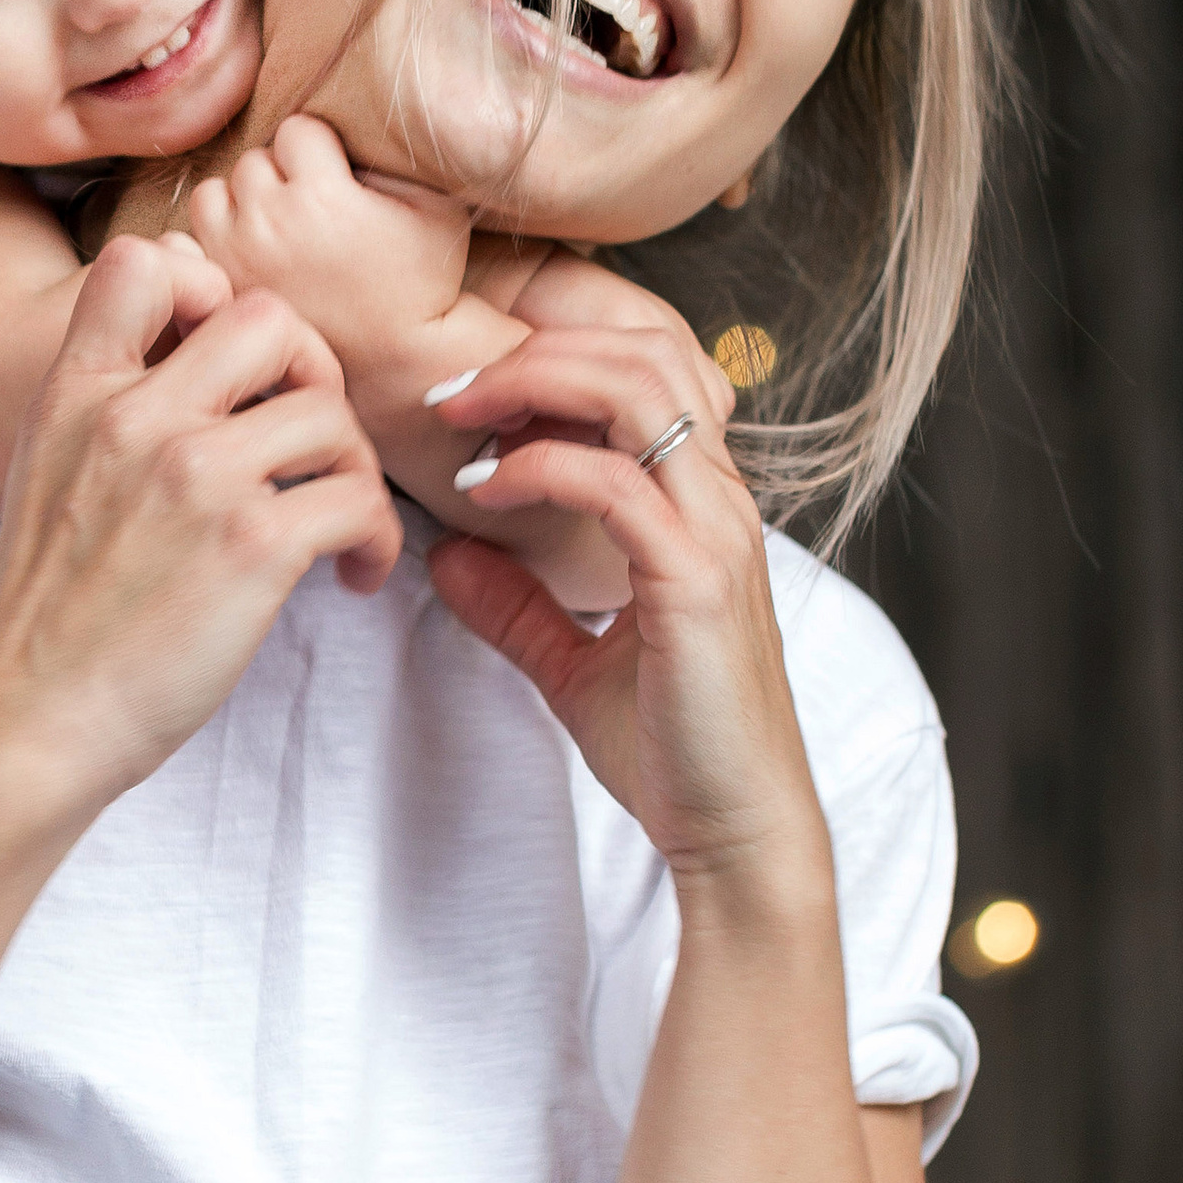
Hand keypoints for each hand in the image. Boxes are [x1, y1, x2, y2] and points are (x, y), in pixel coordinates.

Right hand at [0, 233, 400, 820]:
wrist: (32, 717)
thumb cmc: (50, 613)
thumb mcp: (48, 470)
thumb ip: (110, 405)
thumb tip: (200, 363)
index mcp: (79, 392)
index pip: (145, 263)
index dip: (211, 294)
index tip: (233, 368)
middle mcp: (137, 416)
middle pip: (270, 321)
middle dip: (311, 375)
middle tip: (312, 444)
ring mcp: (196, 476)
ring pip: (329, 414)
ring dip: (354, 470)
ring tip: (337, 525)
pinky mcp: (252, 545)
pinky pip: (360, 501)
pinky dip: (377, 540)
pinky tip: (351, 577)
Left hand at [182, 117, 473, 375]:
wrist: (395, 363)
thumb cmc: (421, 284)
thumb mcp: (435, 210)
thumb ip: (397, 156)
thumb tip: (360, 125)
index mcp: (320, 196)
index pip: (298, 130)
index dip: (321, 151)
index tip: (338, 180)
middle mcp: (267, 221)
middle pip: (253, 160)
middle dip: (280, 176)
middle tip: (310, 212)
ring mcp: (234, 256)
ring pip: (213, 193)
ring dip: (240, 203)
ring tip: (275, 230)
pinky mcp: (217, 287)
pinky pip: (188, 237)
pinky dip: (212, 241)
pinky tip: (246, 256)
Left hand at [424, 319, 829, 895]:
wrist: (737, 832)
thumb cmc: (673, 750)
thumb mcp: (573, 664)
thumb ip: (516, 605)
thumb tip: (445, 553)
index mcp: (699, 506)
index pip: (644, 371)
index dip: (555, 359)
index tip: (467, 399)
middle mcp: (718, 502)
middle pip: (644, 354)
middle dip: (537, 350)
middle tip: (451, 391)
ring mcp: (715, 534)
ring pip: (639, 391)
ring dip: (535, 385)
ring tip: (462, 417)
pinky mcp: (695, 580)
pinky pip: (616, 482)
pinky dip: (540, 466)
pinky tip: (483, 489)